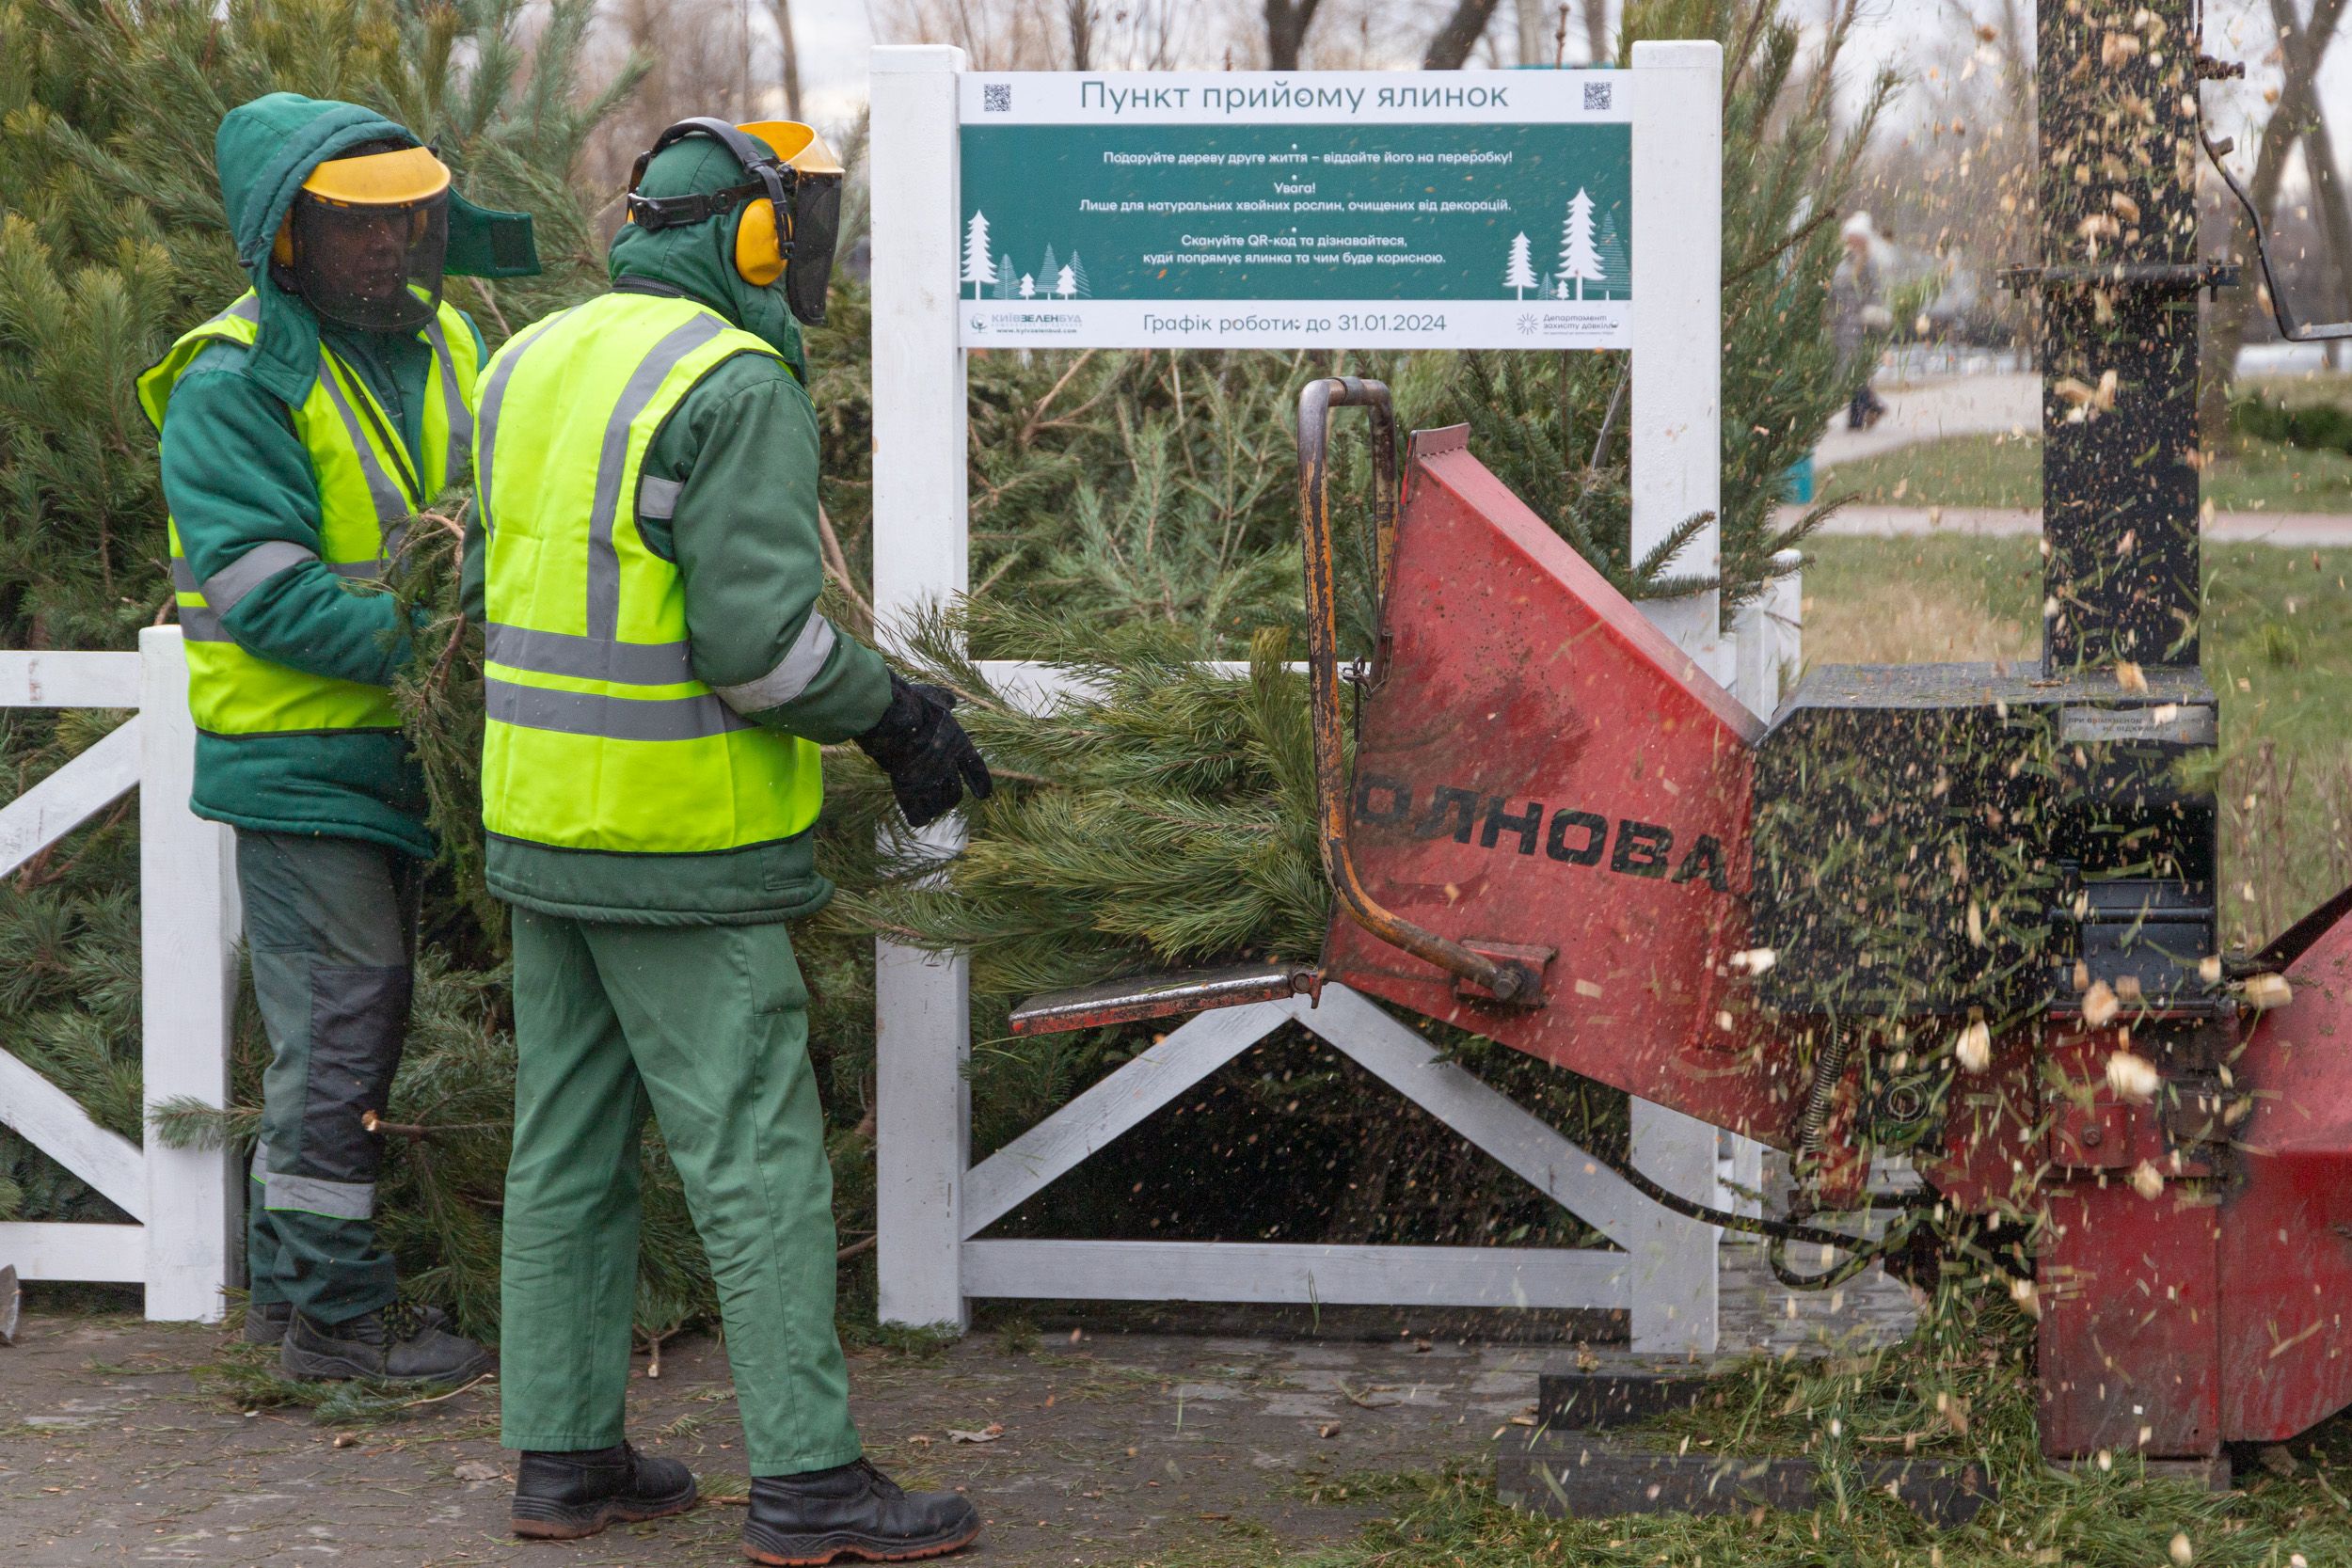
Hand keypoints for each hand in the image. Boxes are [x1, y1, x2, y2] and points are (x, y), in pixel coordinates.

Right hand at [854, 676, 993, 829]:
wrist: (895, 717)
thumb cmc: (913, 704)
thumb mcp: (933, 696)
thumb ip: (944, 699)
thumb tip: (951, 700)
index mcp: (959, 745)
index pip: (976, 770)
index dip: (981, 783)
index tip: (984, 795)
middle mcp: (948, 767)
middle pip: (955, 795)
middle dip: (949, 796)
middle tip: (938, 792)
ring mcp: (930, 781)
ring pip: (940, 806)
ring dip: (934, 805)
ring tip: (925, 799)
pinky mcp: (909, 791)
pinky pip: (920, 816)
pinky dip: (919, 815)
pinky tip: (917, 811)